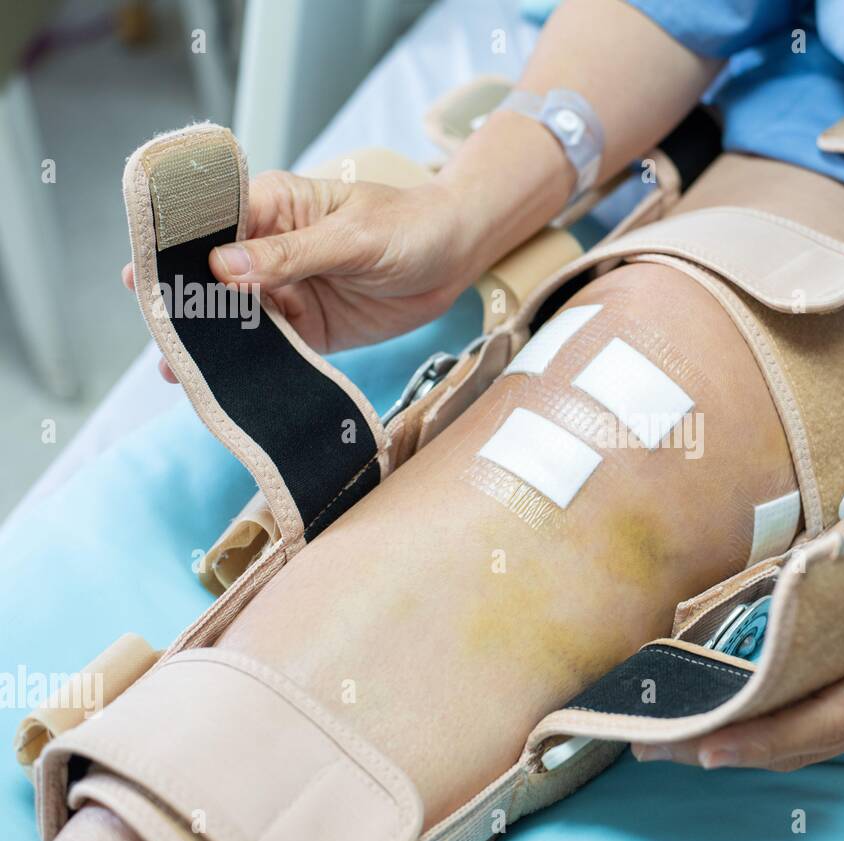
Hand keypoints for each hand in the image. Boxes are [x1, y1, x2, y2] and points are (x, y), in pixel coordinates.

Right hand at [123, 170, 479, 380]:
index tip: (143, 276)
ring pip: (235, 319)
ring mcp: (286, 291)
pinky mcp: (308, 329)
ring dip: (210, 342)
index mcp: (272, 207)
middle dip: (183, 304)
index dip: (174, 248)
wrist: (456, 258)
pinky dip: (250, 367)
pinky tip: (224, 386)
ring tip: (177, 370)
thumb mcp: (354, 236)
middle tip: (157, 334)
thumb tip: (224, 266)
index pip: (209, 223)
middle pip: (211, 278)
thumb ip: (293, 253)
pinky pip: (272, 350)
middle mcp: (268, 250)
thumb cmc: (408, 227)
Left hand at [631, 497, 843, 771]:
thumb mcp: (841, 555)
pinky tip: (716, 729)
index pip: (821, 717)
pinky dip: (765, 737)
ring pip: (804, 749)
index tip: (703, 743)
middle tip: (657, 746)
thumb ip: (788, 592)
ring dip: (739, 748)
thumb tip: (715, 616)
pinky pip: (813, 737)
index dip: (761, 736)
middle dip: (728, 747)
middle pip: (804, 744)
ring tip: (670, 743)